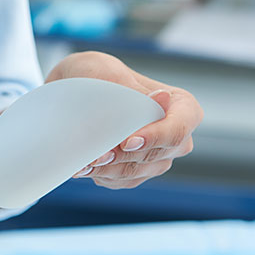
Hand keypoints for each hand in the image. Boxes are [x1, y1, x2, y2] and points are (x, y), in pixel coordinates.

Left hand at [47, 51, 203, 189]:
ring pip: (136, 171)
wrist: (72, 93)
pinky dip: (101, 175)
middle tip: (95, 156)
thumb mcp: (107, 72)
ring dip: (108, 169)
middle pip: (155, 156)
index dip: (155, 138)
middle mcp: (175, 135)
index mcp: (182, 106)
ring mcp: (157, 157)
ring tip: (84, 162)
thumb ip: (131, 90)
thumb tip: (162, 100)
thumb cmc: (94, 74)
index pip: (178, 129)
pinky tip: (83, 167)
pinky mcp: (136, 172)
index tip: (126, 142)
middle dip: (123, 157)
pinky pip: (122, 181)